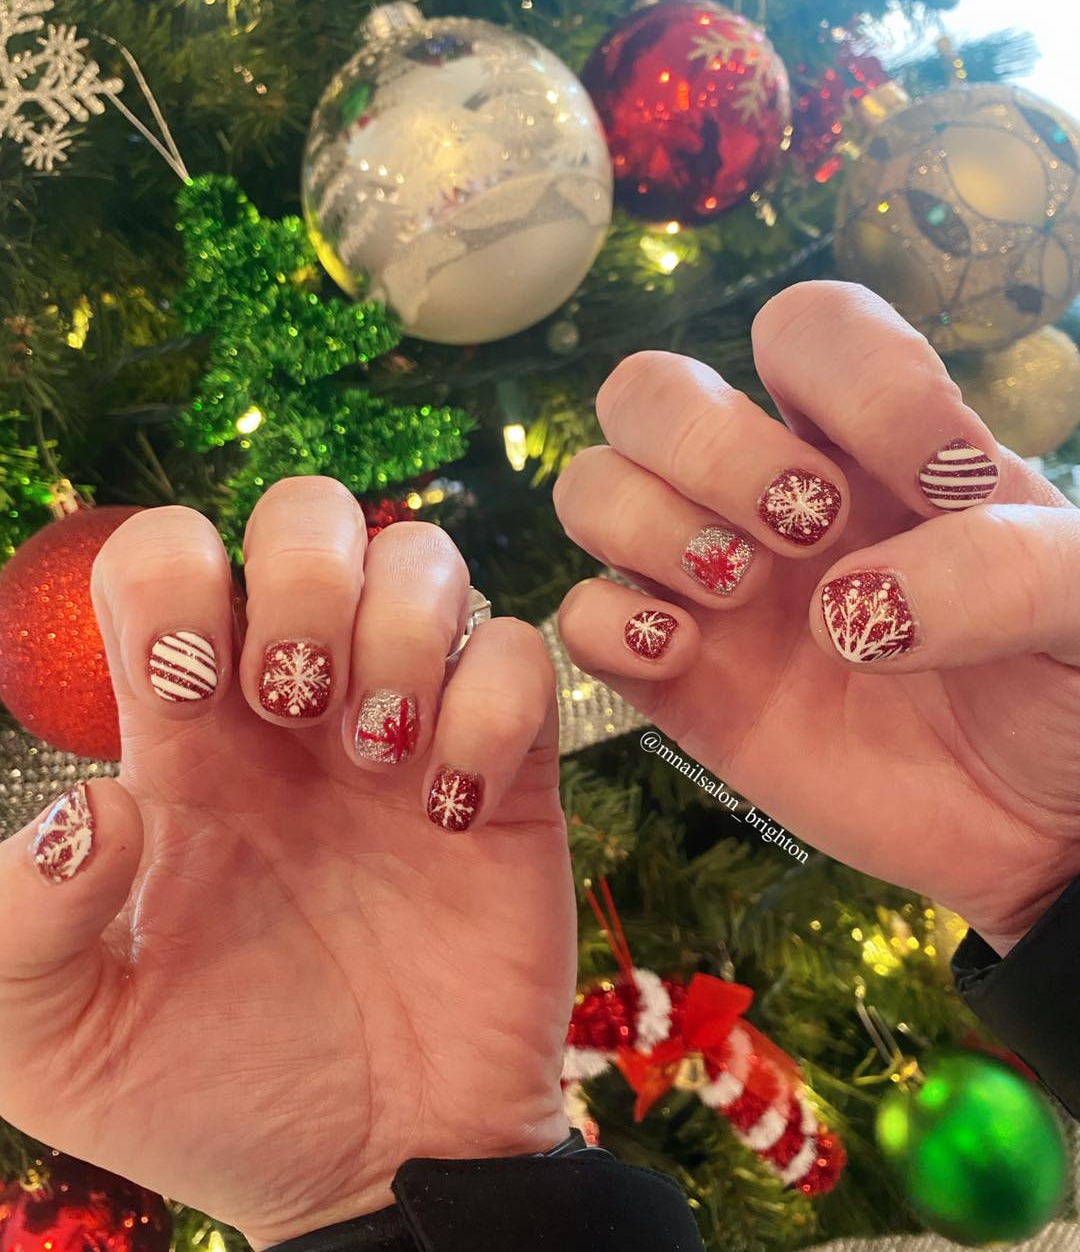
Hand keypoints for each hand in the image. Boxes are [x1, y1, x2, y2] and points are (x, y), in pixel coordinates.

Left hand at [0, 479, 573, 1247]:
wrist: (371, 1166)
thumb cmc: (209, 1092)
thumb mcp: (54, 1039)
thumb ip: (19, 921)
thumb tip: (100, 805)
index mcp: (182, 731)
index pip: (169, 553)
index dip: (178, 578)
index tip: (193, 695)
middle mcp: (296, 702)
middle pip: (311, 510)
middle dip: (306, 577)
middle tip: (296, 704)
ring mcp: (407, 723)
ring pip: (426, 559)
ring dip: (402, 637)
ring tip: (378, 758)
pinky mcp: (508, 767)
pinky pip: (522, 652)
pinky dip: (492, 708)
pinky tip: (455, 808)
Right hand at [554, 282, 1079, 956]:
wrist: (1039, 827)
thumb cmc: (1068, 688)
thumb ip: (1004, 570)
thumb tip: (845, 604)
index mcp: (877, 441)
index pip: (810, 329)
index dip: (858, 378)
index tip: (938, 479)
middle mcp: (772, 493)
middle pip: (650, 390)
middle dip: (709, 445)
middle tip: (804, 528)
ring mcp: (713, 587)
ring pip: (593, 486)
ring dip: (649, 523)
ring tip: (742, 591)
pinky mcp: (677, 681)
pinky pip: (580, 618)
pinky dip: (607, 624)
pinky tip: (684, 660)